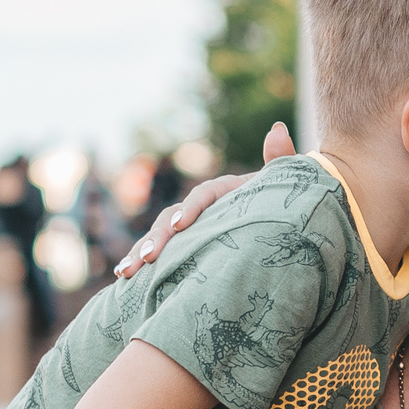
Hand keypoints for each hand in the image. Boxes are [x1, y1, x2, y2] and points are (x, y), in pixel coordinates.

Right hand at [112, 122, 297, 276]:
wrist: (279, 220)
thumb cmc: (281, 200)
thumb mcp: (283, 181)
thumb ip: (280, 159)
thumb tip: (277, 129)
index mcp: (222, 191)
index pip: (204, 196)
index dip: (192, 209)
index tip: (182, 225)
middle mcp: (200, 206)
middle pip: (173, 218)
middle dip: (158, 237)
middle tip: (148, 257)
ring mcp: (189, 227)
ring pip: (160, 236)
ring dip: (140, 252)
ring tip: (125, 272)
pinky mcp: (185, 245)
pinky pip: (161, 253)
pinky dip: (142, 262)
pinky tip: (124, 278)